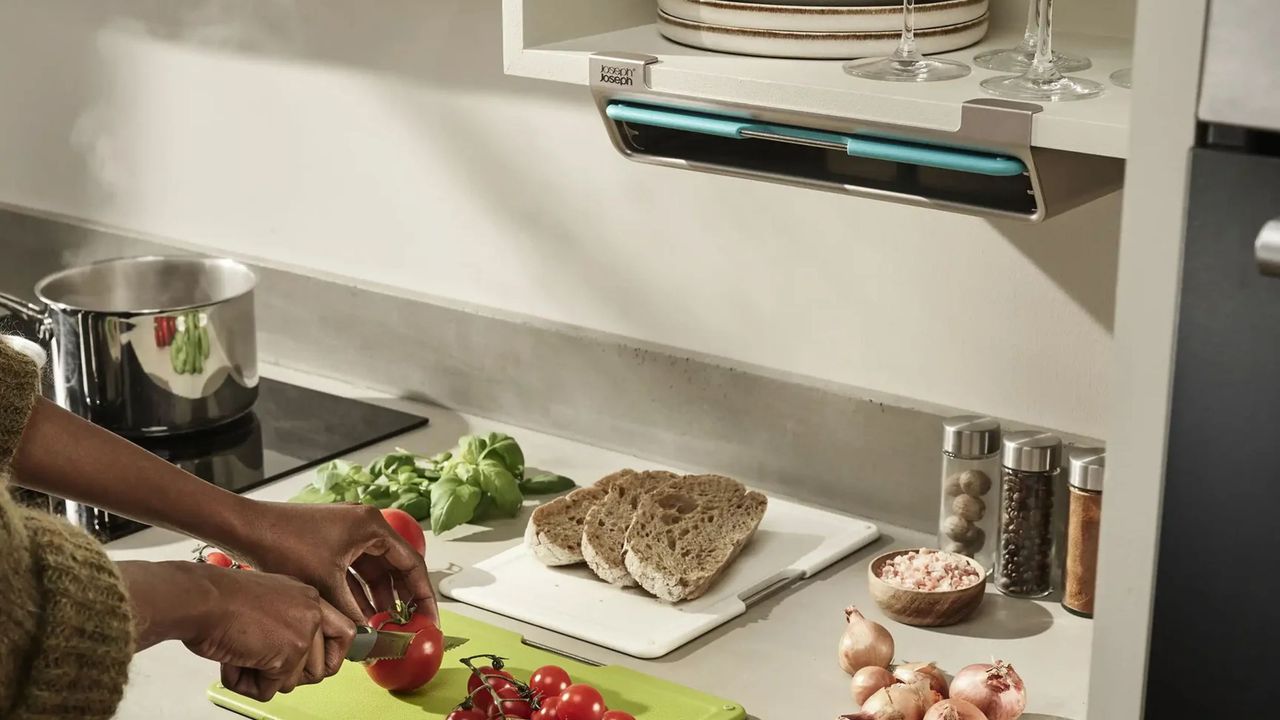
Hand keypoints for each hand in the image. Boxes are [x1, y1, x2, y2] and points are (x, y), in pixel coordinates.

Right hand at [119, 561, 355, 701]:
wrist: (201, 599)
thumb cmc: (219, 598)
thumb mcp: (267, 601)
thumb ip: (287, 623)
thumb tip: (298, 661)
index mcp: (308, 597)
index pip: (345, 633)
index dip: (331, 657)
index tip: (315, 668)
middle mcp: (312, 612)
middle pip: (320, 668)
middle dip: (289, 676)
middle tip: (261, 664)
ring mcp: (304, 633)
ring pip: (294, 683)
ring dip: (263, 679)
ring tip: (240, 655)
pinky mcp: (289, 654)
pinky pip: (271, 690)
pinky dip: (247, 684)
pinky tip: (234, 661)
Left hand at [224, 501, 436, 624]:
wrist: (248, 529)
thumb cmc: (283, 543)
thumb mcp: (325, 584)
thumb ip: (352, 611)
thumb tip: (369, 635)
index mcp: (372, 526)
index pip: (411, 564)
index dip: (422, 596)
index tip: (428, 618)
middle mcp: (365, 525)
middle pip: (396, 566)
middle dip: (402, 598)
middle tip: (409, 624)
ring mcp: (349, 531)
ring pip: (375, 569)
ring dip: (379, 597)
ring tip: (383, 624)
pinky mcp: (334, 540)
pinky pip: (357, 568)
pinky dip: (360, 590)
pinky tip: (360, 613)